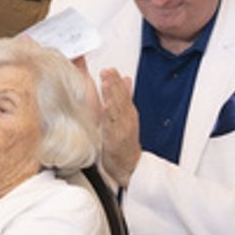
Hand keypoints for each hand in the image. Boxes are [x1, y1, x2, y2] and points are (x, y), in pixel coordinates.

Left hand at [98, 69, 140, 186]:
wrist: (129, 165)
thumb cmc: (124, 141)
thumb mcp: (124, 116)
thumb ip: (124, 97)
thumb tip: (125, 79)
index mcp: (127, 111)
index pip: (122, 92)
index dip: (116, 80)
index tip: (110, 69)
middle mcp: (126, 118)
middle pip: (121, 98)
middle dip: (114, 84)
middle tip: (108, 71)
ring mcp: (123, 128)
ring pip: (117, 108)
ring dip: (112, 95)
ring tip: (106, 83)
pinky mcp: (118, 139)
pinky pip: (113, 125)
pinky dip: (110, 115)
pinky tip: (106, 106)